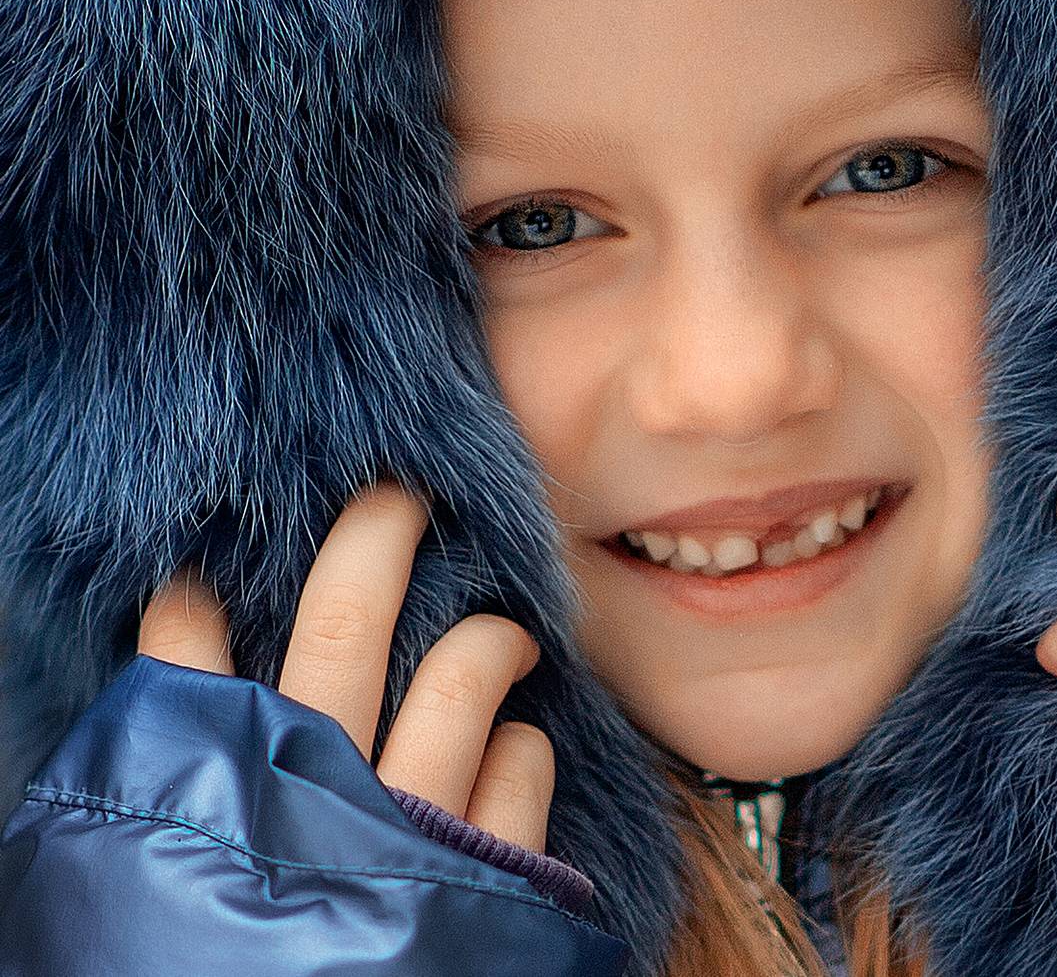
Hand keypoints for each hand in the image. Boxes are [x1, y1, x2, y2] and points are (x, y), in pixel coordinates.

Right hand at [137, 477, 554, 853]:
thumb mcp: (182, 908)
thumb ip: (199, 812)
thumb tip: (192, 742)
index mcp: (227, 814)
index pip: (191, 675)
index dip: (188, 610)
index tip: (202, 570)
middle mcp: (321, 804)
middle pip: (345, 626)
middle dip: (376, 538)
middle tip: (399, 500)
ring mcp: (413, 835)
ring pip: (462, 676)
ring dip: (487, 641)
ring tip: (502, 639)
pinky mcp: (490, 877)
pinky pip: (523, 765)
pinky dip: (523, 749)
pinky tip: (514, 754)